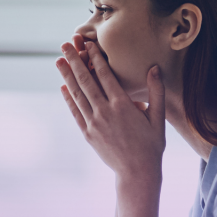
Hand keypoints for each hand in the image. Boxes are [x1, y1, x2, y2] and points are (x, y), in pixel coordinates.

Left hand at [56, 38, 165, 182]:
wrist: (137, 172)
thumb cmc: (151, 144)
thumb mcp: (158, 117)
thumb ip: (156, 91)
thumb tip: (154, 68)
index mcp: (123, 105)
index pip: (105, 75)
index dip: (95, 57)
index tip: (88, 44)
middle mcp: (105, 112)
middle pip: (86, 80)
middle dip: (75, 61)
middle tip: (65, 45)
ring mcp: (94, 123)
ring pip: (77, 94)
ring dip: (67, 76)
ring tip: (59, 61)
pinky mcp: (88, 134)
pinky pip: (75, 112)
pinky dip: (68, 99)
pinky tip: (63, 87)